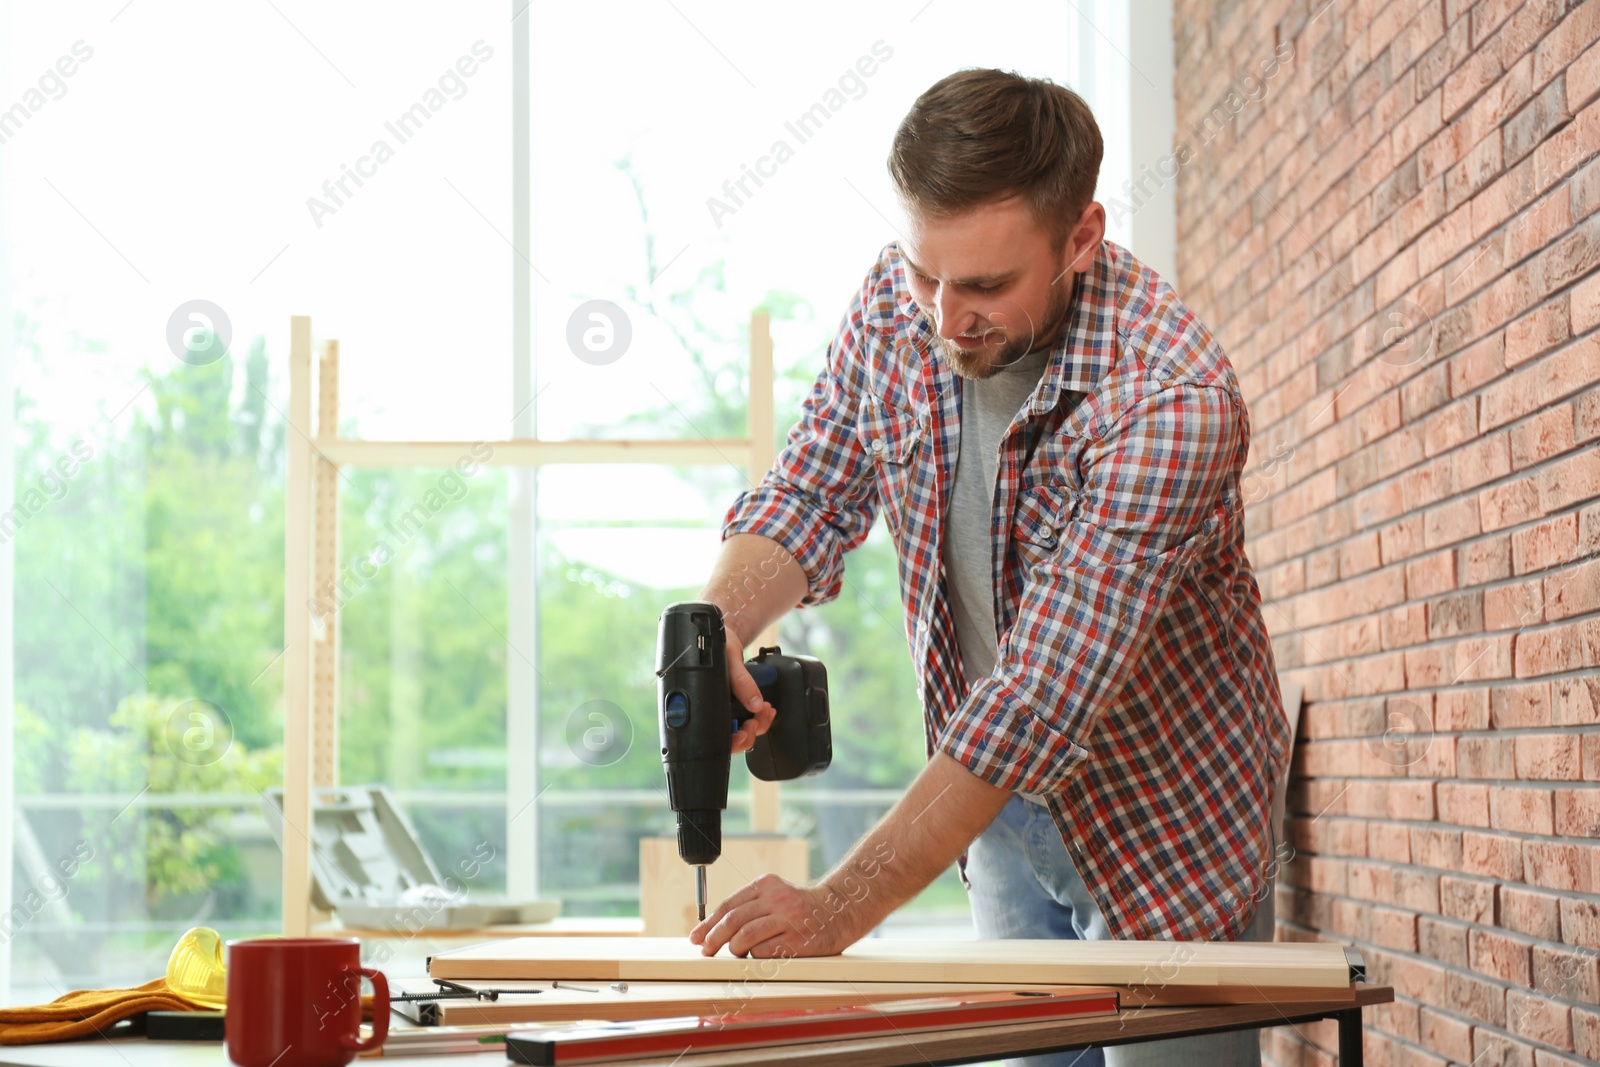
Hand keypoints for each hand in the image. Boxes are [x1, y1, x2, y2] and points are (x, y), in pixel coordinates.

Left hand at [689, 873, 871, 957]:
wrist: (838, 912)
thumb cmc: (799, 908)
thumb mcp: (773, 896)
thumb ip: (748, 907)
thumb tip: (712, 928)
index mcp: (766, 884)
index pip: (729, 904)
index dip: (709, 923)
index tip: (696, 936)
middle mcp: (776, 898)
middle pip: (733, 921)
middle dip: (713, 938)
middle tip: (705, 950)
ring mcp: (788, 919)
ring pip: (745, 937)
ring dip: (733, 949)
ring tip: (734, 953)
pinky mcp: (797, 940)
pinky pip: (764, 952)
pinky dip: (755, 957)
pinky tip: (760, 954)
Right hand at [723, 622, 774, 755]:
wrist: (725, 635)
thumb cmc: (716, 645)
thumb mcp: (729, 659)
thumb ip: (741, 682)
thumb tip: (755, 704)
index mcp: (705, 702)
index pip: (715, 736)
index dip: (731, 742)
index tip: (744, 733)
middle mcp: (715, 709)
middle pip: (732, 738)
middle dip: (749, 733)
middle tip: (756, 720)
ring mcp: (727, 708)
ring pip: (743, 730)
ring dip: (758, 723)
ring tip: (765, 709)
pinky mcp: (738, 703)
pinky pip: (750, 718)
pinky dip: (760, 716)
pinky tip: (765, 708)